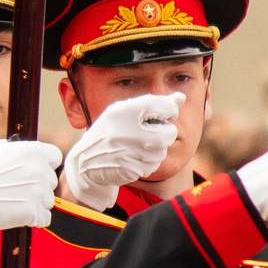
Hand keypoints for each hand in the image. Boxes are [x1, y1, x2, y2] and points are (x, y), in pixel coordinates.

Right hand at [0, 140, 62, 251]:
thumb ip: (14, 149)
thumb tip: (21, 149)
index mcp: (31, 151)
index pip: (54, 157)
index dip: (44, 165)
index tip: (33, 173)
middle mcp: (38, 169)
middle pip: (50, 181)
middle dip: (37, 187)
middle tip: (17, 191)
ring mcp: (38, 192)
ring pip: (48, 201)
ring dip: (35, 204)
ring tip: (13, 203)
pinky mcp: (34, 212)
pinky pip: (44, 218)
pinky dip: (33, 219)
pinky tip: (16, 214)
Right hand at [60, 93, 182, 209]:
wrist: (86, 161)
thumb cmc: (111, 131)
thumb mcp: (125, 110)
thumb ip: (155, 103)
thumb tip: (181, 97)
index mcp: (126, 110)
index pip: (165, 106)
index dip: (169, 110)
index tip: (162, 114)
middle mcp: (128, 130)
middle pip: (169, 133)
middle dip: (164, 134)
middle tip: (150, 133)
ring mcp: (129, 152)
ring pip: (162, 151)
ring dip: (155, 150)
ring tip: (137, 146)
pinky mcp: (131, 170)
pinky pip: (153, 166)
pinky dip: (147, 163)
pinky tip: (133, 158)